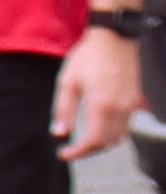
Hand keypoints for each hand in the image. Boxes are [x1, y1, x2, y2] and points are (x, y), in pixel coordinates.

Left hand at [62, 28, 142, 162]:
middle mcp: (120, 109)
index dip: (77, 152)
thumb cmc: (87, 58)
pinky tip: (97, 129)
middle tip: (70, 150)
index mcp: (101, 105)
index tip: (62, 154)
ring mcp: (130, 105)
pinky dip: (112, 134)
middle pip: (106, 143)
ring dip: (100, 144)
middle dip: (87, 151)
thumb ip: (63, 109)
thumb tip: (58, 133)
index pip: (92, 141)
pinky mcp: (135, 101)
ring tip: (82, 142)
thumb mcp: (67, 81)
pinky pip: (126, 127)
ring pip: (119, 137)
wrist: (114, 39)